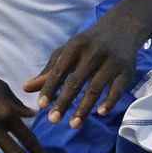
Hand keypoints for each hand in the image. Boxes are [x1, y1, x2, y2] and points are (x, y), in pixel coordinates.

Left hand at [24, 11, 142, 127]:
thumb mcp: (68, 51)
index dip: (50, 88)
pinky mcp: (126, 71)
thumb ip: (49, 71)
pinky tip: (100, 114)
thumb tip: (25, 88)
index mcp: (75, 46)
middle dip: (63, 102)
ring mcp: (111, 62)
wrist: (122, 27)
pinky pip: (117, 89)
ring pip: (95, 88)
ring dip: (84, 108)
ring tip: (73, 125)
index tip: (41, 106)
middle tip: (53, 120)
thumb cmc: (88, 43)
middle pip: (76, 82)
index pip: (59, 71)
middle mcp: (93, 53)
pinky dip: (109, 102)